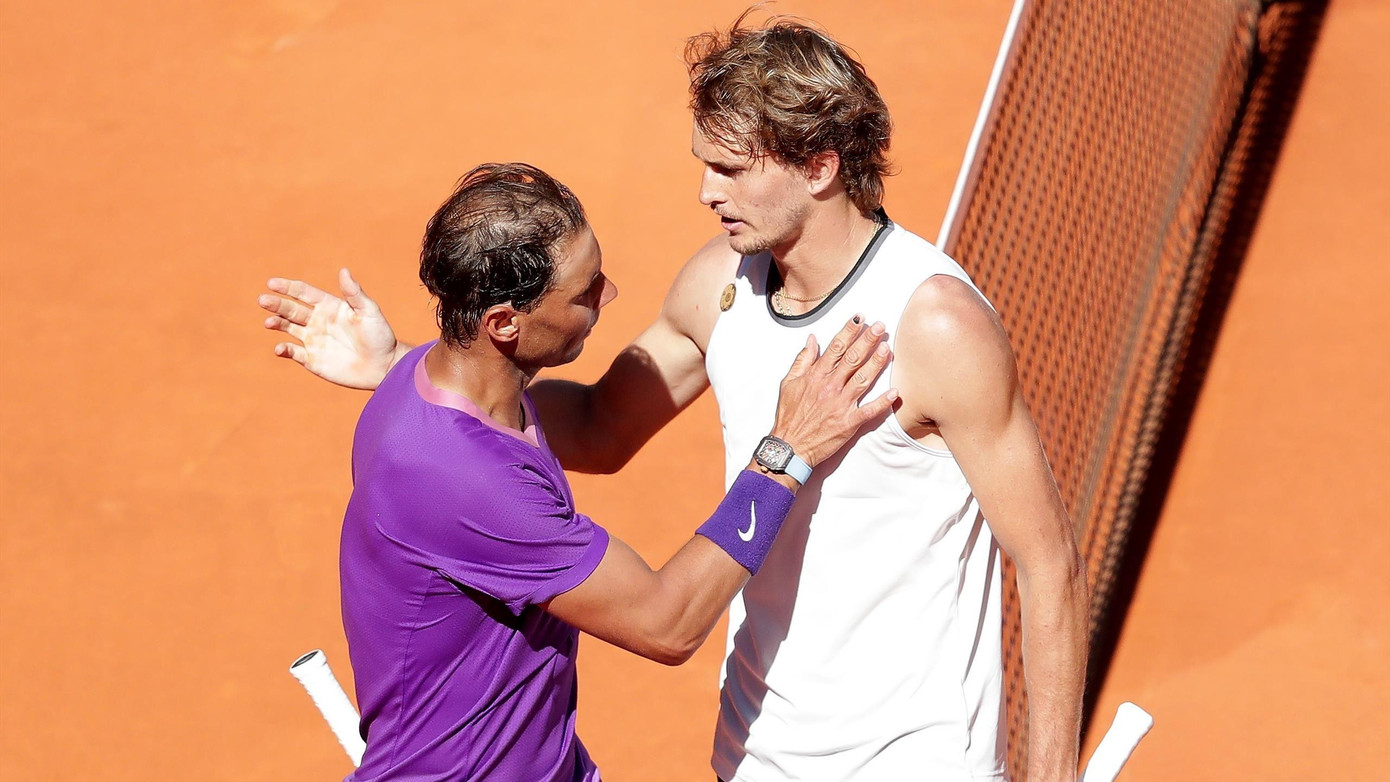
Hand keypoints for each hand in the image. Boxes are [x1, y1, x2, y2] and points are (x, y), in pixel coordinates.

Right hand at [258, 268, 403, 389]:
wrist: (384, 366)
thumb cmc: (380, 336)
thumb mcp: (369, 312)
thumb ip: (354, 293)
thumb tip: (344, 271)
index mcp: (329, 306)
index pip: (303, 293)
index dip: (288, 287)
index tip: (272, 283)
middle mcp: (317, 321)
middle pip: (291, 309)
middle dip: (276, 304)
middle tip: (263, 300)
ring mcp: (313, 340)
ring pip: (288, 328)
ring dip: (277, 324)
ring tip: (269, 322)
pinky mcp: (312, 359)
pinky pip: (293, 352)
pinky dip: (284, 350)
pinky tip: (280, 348)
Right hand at [769, 316, 896, 466]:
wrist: (789, 446)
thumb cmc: (789, 416)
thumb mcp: (788, 383)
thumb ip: (802, 360)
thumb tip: (812, 340)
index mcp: (815, 376)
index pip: (835, 348)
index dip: (849, 331)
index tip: (860, 318)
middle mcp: (829, 387)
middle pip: (852, 358)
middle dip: (867, 340)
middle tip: (880, 327)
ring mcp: (840, 405)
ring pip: (862, 379)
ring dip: (876, 363)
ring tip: (886, 348)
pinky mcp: (849, 423)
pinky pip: (869, 411)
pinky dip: (883, 402)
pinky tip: (895, 392)